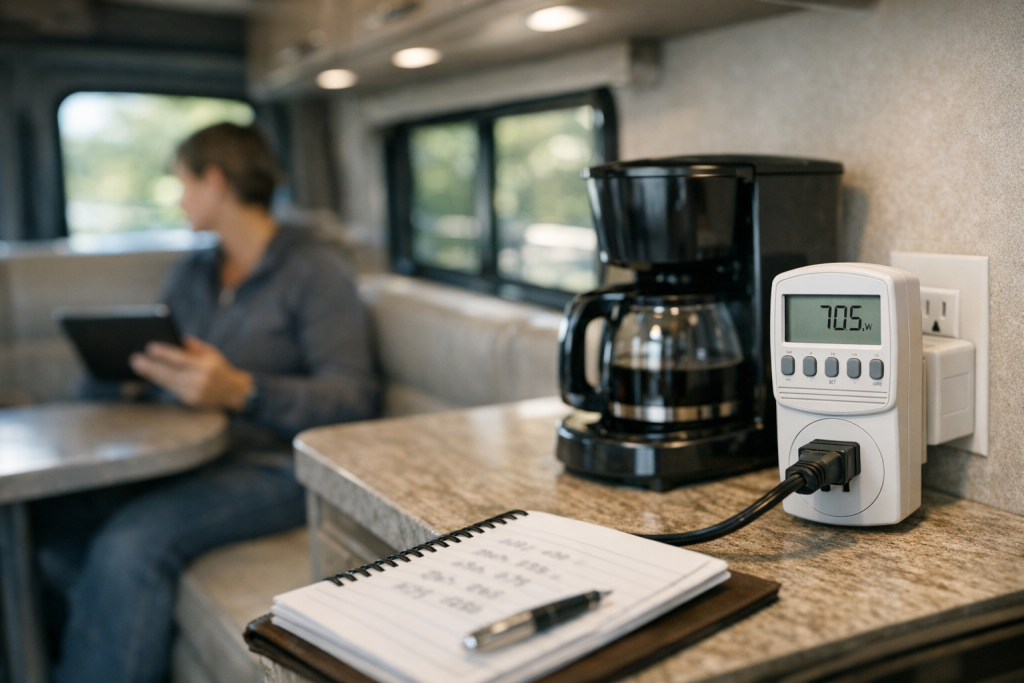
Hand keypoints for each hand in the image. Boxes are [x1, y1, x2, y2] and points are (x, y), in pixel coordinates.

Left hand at [129, 335, 253, 411]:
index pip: (182, 359)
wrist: (234, 391)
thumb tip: (181, 340)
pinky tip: (150, 376)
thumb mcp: (213, 353)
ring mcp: (196, 392)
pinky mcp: (191, 401)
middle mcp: (201, 380)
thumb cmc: (219, 369)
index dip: (165, 354)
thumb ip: (197, 346)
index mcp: (207, 366)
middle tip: (136, 359)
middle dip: (152, 366)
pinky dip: (160, 382)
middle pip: (172, 373)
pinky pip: (172, 390)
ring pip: (169, 383)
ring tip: (138, 366)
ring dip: (152, 375)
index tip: (150, 348)